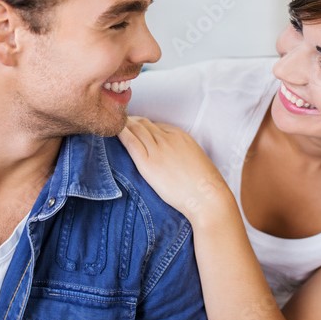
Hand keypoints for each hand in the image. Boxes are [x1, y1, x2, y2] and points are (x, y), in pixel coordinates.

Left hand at [118, 117, 234, 226]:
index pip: (155, 125)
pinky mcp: (149, 163)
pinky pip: (131, 142)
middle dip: (130, 122)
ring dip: (124, 125)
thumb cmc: (204, 184)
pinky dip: (121, 134)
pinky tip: (113, 131)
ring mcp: (158, 149)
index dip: (142, 126)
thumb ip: (180, 153)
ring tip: (112, 126)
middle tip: (118, 124)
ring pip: (136, 130)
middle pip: (144, 124)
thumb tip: (172, 159)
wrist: (207, 197)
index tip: (133, 129)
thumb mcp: (194, 159)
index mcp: (180, 135)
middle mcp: (168, 138)